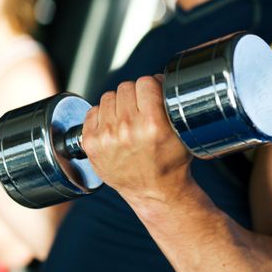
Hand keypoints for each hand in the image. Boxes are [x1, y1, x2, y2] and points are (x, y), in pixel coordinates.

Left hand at [82, 76, 192, 203]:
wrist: (153, 192)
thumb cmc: (170, 163)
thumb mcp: (180, 132)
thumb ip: (169, 104)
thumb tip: (158, 79)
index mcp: (153, 124)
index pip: (146, 82)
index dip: (151, 87)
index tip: (153, 95)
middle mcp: (127, 128)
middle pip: (126, 87)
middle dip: (135, 95)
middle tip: (141, 109)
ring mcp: (106, 136)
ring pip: (108, 96)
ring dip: (118, 104)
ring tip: (127, 119)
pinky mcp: (91, 143)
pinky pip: (93, 111)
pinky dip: (102, 116)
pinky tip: (113, 127)